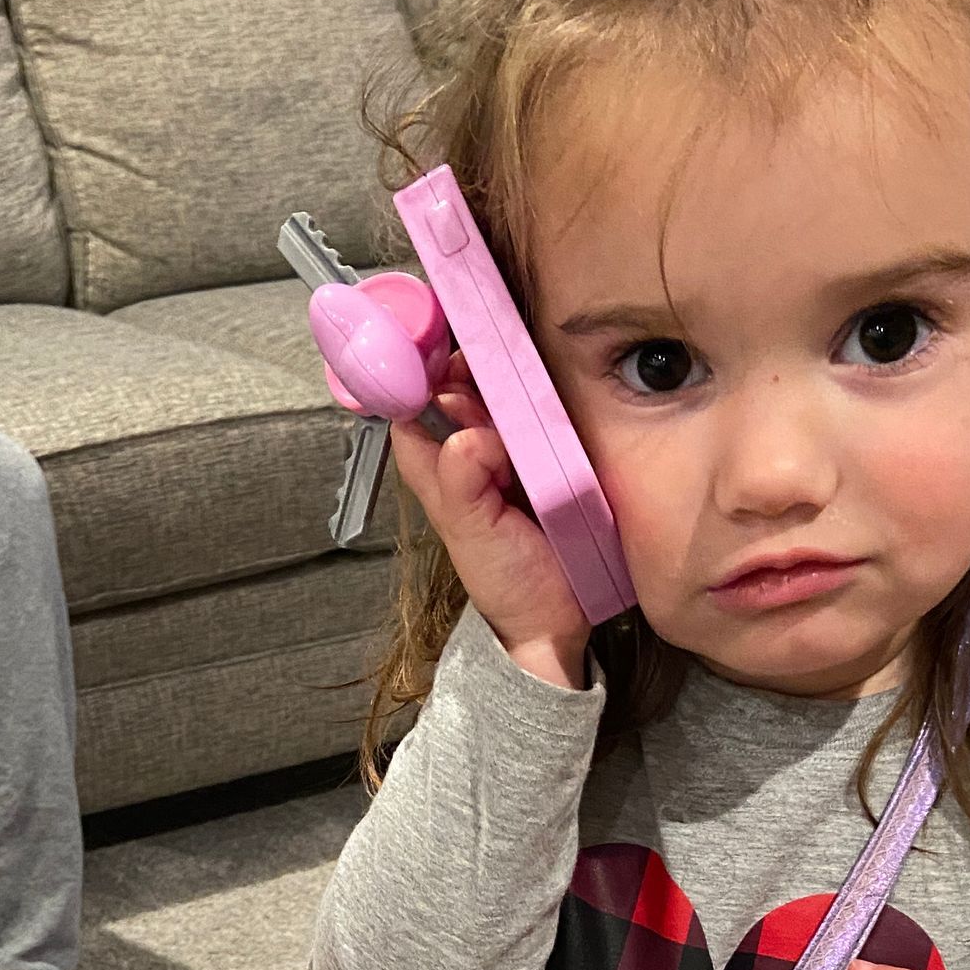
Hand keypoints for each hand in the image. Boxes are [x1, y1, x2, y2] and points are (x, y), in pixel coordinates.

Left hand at [389, 354, 591, 689]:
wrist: (558, 622)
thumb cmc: (507, 584)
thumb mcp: (469, 532)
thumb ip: (460, 479)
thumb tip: (470, 433)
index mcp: (437, 471)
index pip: (411, 408)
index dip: (415, 375)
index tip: (431, 347)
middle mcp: (470, 456)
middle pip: (457, 391)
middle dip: (467, 371)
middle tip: (481, 364)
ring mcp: (512, 454)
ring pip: (499, 398)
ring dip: (506, 382)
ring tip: (515, 377)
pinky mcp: (550, 455)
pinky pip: (540, 417)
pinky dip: (542, 401)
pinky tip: (548, 391)